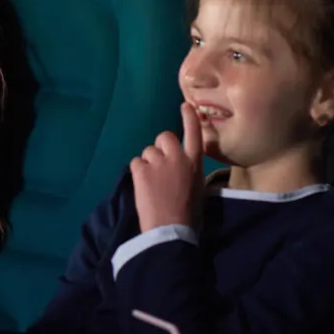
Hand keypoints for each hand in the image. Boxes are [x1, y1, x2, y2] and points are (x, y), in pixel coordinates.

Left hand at [131, 103, 204, 231]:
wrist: (171, 228)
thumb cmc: (189, 213)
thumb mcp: (198, 187)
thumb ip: (189, 170)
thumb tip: (182, 166)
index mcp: (195, 162)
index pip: (194, 133)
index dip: (189, 118)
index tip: (186, 105)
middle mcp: (177, 157)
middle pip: (164, 136)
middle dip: (161, 147)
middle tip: (160, 165)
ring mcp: (158, 162)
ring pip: (148, 151)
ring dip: (148, 162)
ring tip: (153, 182)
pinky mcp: (141, 170)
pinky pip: (136, 163)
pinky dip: (138, 172)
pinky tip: (143, 186)